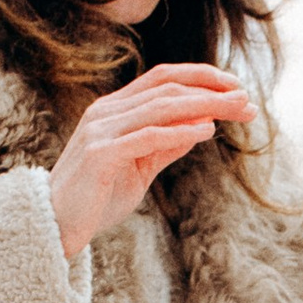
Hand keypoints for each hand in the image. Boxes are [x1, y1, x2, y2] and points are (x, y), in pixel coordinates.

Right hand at [47, 66, 252, 258]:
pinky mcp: (100, 154)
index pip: (163, 79)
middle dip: (212, 90)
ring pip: (160, 106)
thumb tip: (201, 127)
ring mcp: (101, 130)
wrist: (55, 224)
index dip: (202, 77)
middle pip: (167, 88)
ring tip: (236, 110)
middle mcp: (106, 111)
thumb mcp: (139, 168)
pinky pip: (146, 136)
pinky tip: (206, 131)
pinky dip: (179, 131)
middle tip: (247, 100)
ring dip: (204, 105)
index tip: (237, 88)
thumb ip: (165, 146)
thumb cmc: (96, 197)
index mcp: (115, 109)